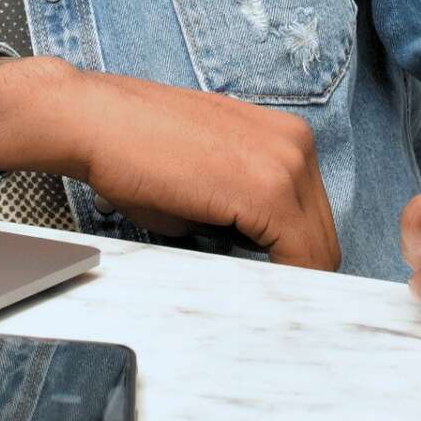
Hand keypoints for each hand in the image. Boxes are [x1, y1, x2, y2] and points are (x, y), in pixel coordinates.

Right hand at [0, 56, 340, 270]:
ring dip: (287, 278)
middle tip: (261, 298)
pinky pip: (299, 257)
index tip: (273, 284)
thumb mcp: (207, 180)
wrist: (97, 122)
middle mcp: (296, 143)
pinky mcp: (268, 191)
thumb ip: (243, 214)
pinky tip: (251, 289)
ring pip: (317, 252)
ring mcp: (286, 163)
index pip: (315, 218)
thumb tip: (258, 257)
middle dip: (295, 273)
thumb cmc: (138, 150)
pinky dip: (282, 282)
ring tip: (249, 293)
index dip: (295, 259)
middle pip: (323, 238)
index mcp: (285, 135)